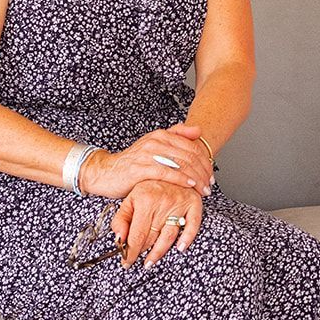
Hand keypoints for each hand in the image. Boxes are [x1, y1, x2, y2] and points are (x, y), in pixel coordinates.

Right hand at [81, 125, 214, 198]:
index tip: (211, 175)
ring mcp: (148, 154)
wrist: (107, 172)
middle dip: (204, 172)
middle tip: (210, 185)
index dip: (205, 162)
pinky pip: (167, 173)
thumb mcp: (154, 145)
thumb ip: (176, 135)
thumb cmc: (134, 162)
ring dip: (197, 178)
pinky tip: (190, 186)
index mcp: (161, 135)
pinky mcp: (141, 168)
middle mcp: (155, 142)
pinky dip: (182, 179)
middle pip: (189, 156)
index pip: (192, 147)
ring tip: (204, 190)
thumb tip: (198, 130)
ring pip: (181, 164)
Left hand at [111, 181, 203, 267]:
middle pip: (152, 238)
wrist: (169, 165)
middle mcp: (162, 202)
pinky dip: (188, 238)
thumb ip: (121, 219)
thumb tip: (119, 239)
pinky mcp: (193, 203)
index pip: (136, 235)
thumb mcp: (129, 199)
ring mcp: (179, 203)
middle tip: (136, 260)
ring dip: (159, 252)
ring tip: (150, 261)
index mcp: (144, 200)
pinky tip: (180, 247)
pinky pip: (193, 225)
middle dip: (142, 252)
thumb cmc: (148, 185)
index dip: (130, 252)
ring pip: (169, 236)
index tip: (126, 262)